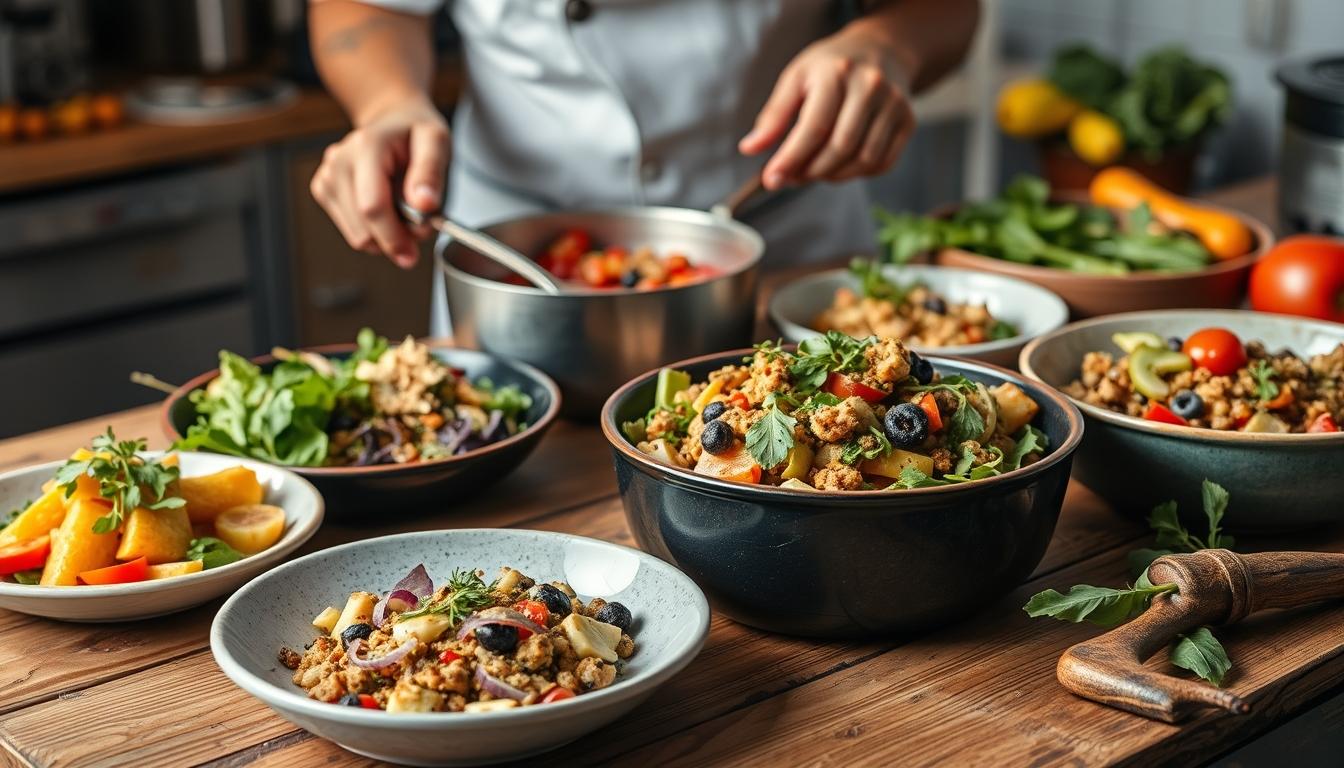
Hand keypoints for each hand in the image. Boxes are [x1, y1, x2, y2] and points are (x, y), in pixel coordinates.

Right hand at [310, 99, 449, 267]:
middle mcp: (339, 161)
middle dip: (394, 238)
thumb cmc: (415, 132)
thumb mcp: (436, 140)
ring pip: (357, 235)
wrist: (392, 120)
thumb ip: (431, 172)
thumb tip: (424, 204)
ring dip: (385, 236)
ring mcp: (327, 176)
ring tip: (404, 212)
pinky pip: (351, 230)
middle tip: (419, 226)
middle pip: (363, 228)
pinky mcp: (323, 189)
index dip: (394, 237)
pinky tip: (386, 208)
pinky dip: (373, 230)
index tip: (413, 253)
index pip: (372, 206)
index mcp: (367, 147)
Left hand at [739, 28, 915, 190]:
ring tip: (813, 172)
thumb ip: (773, 116)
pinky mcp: (908, 121)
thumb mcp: (796, 78)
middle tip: (791, 178)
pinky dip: (857, 175)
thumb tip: (750, 149)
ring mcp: (894, 104)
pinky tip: (839, 168)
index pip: (814, 126)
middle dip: (811, 171)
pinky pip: (883, 163)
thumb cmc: (831, 66)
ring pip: (864, 159)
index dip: (791, 158)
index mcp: (837, 73)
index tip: (772, 179)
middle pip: (840, 146)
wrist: (880, 49)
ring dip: (834, 176)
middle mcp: (871, 86)